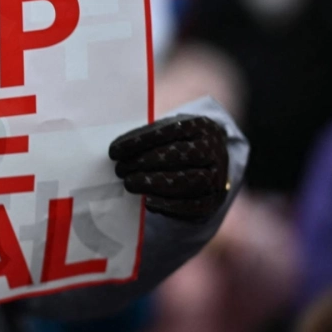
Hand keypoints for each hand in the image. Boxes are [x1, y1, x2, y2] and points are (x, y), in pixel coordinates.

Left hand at [109, 115, 228, 222]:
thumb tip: (117, 152)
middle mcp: (213, 149)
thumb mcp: (169, 132)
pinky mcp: (214, 200)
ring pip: (188, 179)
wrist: (212, 163)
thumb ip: (147, 138)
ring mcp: (217, 175)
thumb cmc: (179, 144)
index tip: (114, 151)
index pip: (170, 130)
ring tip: (130, 184)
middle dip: (144, 162)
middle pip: (179, 154)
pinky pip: (194, 205)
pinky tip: (148, 201)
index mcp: (201, 126)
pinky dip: (169, 204)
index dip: (140, 140)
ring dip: (154, 183)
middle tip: (120, 169)